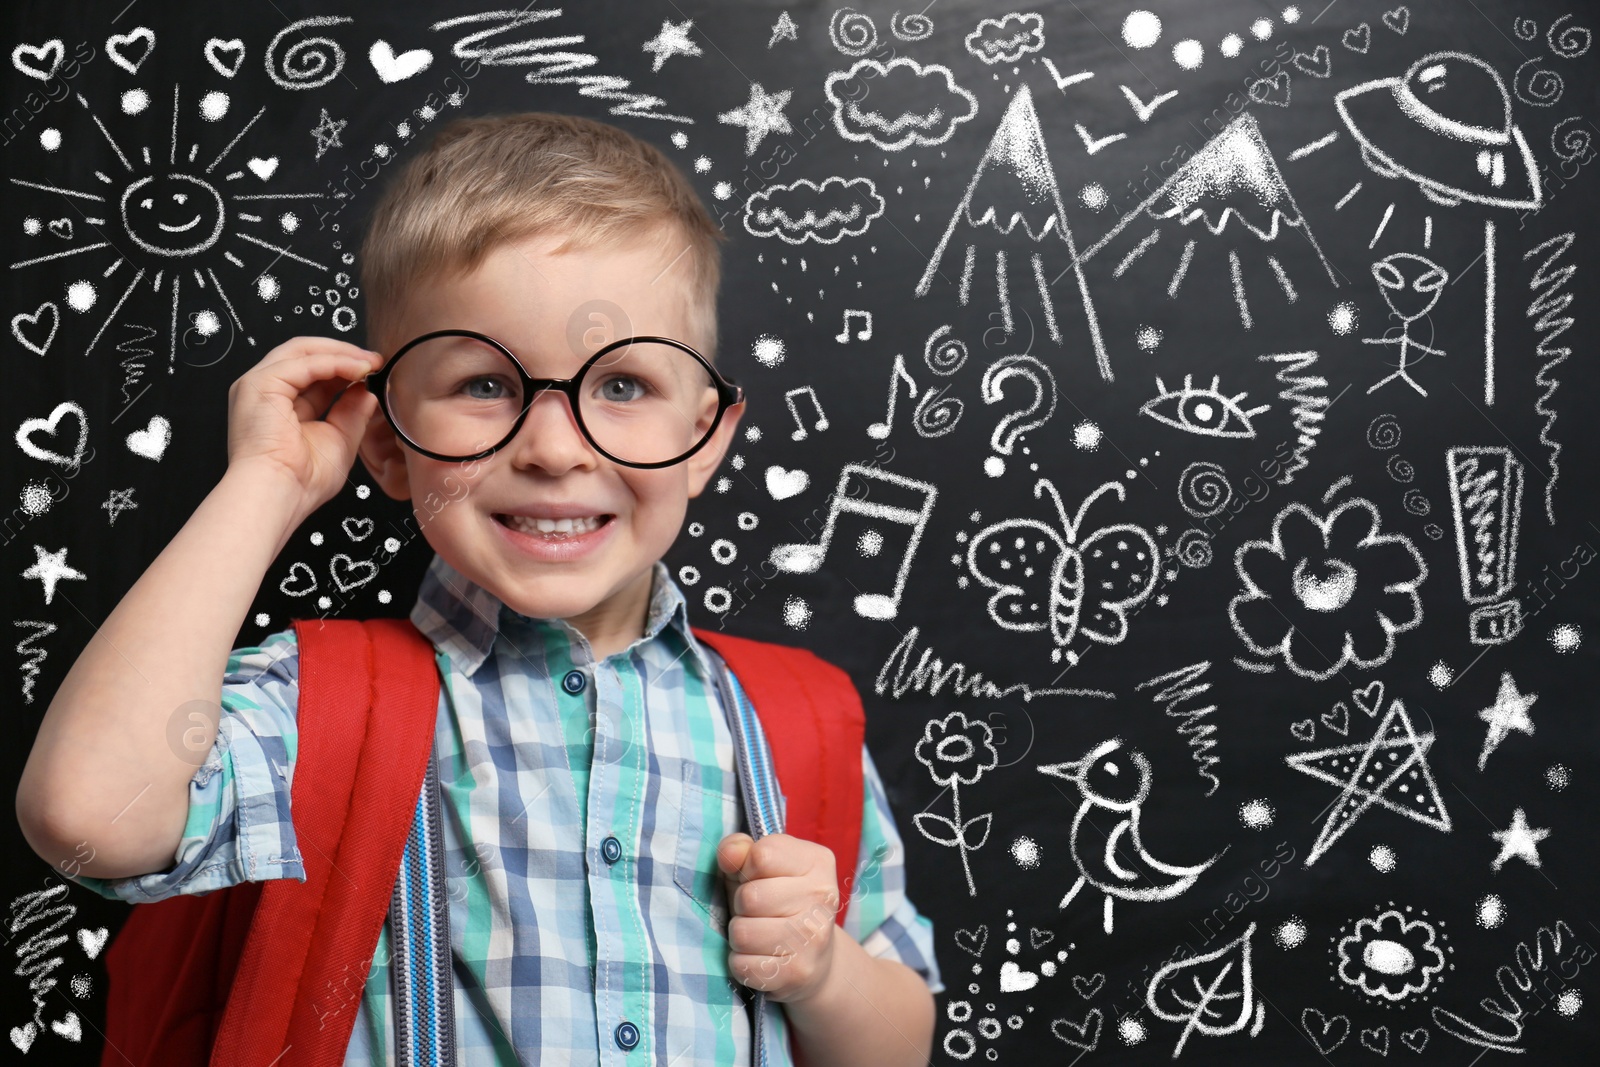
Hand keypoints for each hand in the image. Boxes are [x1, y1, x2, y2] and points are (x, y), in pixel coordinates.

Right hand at [226, 336, 383, 515]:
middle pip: (305, 354)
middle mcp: (265, 392)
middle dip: (343, 353)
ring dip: (341, 353)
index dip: (344, 368)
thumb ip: (353, 412)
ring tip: (370, 363)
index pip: (313, 374)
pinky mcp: (261, 384)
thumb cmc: (301, 480)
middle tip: (374, 360)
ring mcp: (259, 385)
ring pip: (302, 351)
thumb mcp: (340, 439)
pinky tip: (358, 369)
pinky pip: (304, 362)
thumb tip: (367, 392)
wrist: (279, 494)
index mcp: (278, 406)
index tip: (373, 370)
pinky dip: (334, 362)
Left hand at [717, 832, 840, 1003]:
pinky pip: (743, 965)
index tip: (758, 878)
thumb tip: (728, 854)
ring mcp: (814, 938)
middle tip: (758, 912)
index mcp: (817, 862)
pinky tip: (761, 957)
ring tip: (758, 934)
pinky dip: (742, 963)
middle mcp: (823, 897)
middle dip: (741, 905)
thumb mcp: (759, 867)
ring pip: (742, 933)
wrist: (816, 958)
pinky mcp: (798, 973)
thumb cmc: (778, 901)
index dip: (747, 868)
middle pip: (749, 897)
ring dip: (740, 935)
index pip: (761, 855)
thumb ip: (739, 850)